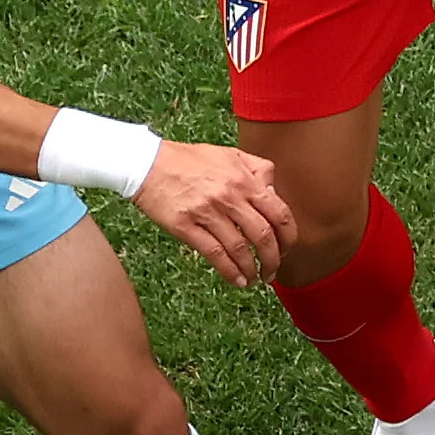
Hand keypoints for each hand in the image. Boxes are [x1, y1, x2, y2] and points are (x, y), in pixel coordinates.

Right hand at [132, 143, 295, 288]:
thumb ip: (257, 169)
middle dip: (273, 259)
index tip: (287, 249)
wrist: (146, 163)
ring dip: (252, 270)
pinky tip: (237, 281)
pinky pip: (214, 254)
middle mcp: (229, 197)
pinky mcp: (186, 227)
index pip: (279, 213)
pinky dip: (230, 271)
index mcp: (243, 179)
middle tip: (273, 271)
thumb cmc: (188, 159)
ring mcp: (207, 213)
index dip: (288, 237)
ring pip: (240, 249)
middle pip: (263, 236)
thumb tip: (274, 191)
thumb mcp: (229, 154)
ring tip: (255, 280)